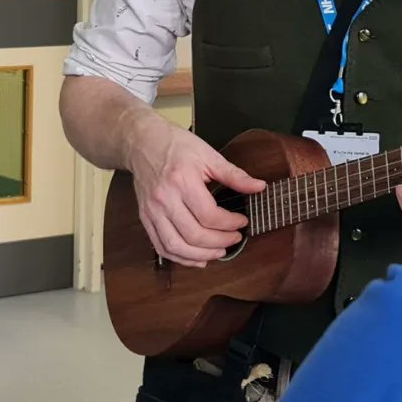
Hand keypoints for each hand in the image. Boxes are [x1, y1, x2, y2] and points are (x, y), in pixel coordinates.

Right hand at [125, 117, 265, 267]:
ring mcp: (152, 211)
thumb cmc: (176, 145)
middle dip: (219, 242)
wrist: (142, 143)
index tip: (242, 222)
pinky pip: (161, 246)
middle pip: (193, 235)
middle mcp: (164, 200)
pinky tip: (196, 258)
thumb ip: (234, 174)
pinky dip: (179, 257)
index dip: (230, 224)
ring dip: (200, 255)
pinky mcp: (145, 218)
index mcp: (182, 182)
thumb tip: (259, 186)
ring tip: (219, 253)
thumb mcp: (209, 155)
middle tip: (235, 239)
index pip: (209, 215)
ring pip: (176, 246)